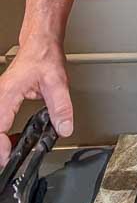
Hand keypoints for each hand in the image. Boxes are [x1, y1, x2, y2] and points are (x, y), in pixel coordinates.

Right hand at [0, 40, 72, 164]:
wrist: (40, 43)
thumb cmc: (44, 56)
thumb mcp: (58, 83)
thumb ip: (61, 107)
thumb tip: (64, 128)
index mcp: (7, 94)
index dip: (2, 147)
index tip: (9, 158)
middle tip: (10, 159)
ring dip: (0, 140)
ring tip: (10, 151)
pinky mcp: (1, 98)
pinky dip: (1, 132)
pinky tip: (10, 138)